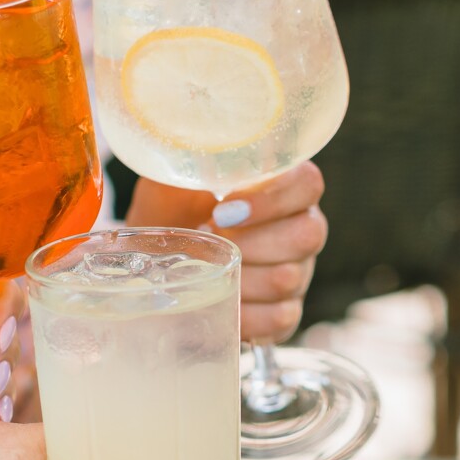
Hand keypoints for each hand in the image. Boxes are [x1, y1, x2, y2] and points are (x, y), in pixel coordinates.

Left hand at [126, 161, 327, 342]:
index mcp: (281, 189)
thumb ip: (186, 160)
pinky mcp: (286, 313)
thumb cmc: (167, 217)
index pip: (308, 183)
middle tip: (211, 239)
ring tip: (209, 269)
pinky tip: (220, 300)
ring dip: (240, 277)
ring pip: (290, 277)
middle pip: (309, 234)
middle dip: (253, 242)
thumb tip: (192, 142)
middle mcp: (299, 229)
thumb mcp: (168, 185)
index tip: (222, 208)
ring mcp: (298, 273)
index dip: (272, 198)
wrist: (150, 267)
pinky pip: (281, 318)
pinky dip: (244, 313)